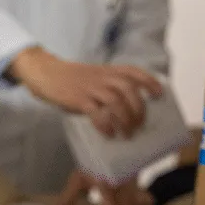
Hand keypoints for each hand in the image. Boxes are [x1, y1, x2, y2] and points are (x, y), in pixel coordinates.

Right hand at [8, 47, 161, 137]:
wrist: (45, 73)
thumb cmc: (71, 79)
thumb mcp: (93, 76)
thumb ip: (108, 87)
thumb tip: (126, 110)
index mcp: (108, 70)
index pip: (134, 71)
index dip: (149, 81)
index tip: (159, 94)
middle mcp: (102, 77)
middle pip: (129, 90)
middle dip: (138, 109)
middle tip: (140, 125)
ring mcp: (91, 87)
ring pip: (116, 102)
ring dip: (125, 120)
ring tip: (127, 134)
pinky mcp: (78, 99)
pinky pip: (97, 112)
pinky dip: (106, 125)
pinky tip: (109, 134)